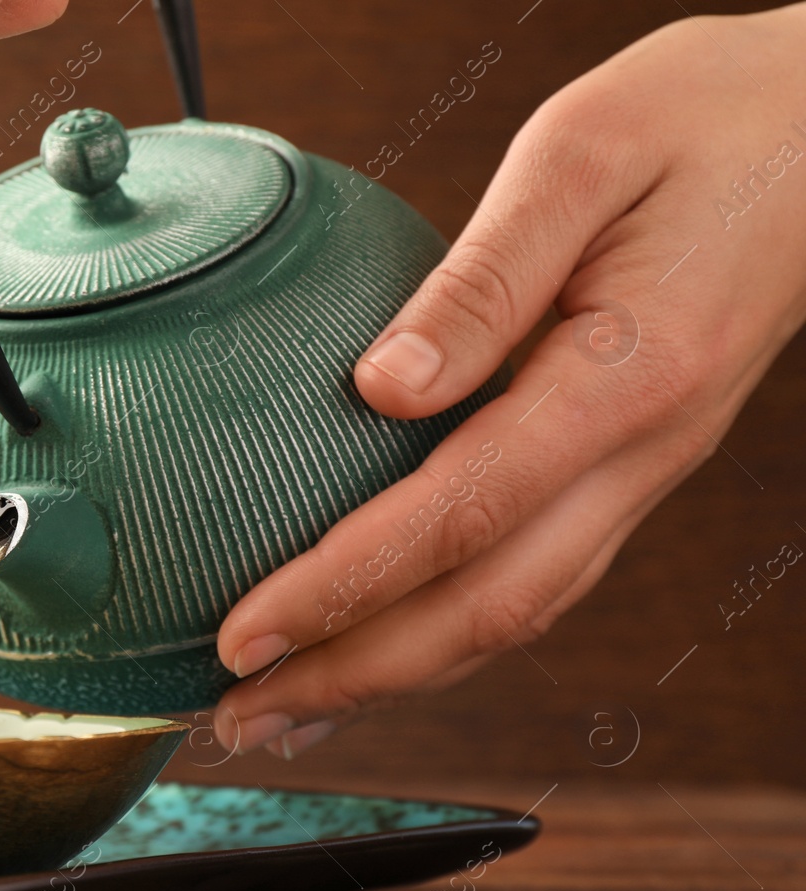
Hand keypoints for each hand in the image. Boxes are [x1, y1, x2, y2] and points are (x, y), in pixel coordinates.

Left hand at [214, 6, 805, 757]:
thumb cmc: (709, 119)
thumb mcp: (582, 154)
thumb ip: (483, 280)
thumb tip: (380, 387)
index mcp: (625, 378)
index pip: (457, 517)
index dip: (342, 589)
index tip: (244, 635)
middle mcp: (642, 454)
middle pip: (485, 608)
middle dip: (353, 674)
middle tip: (237, 715)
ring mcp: (642, 472)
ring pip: (514, 613)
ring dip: (394, 674)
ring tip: (285, 706)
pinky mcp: (627, 466)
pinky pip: (532, 577)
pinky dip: (445, 630)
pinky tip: (380, 643)